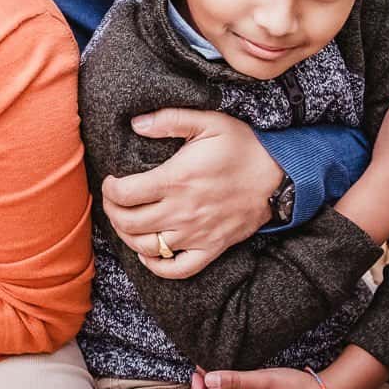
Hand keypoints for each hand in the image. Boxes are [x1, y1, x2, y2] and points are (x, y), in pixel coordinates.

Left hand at [101, 109, 281, 277]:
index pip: (124, 194)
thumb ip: (169, 119)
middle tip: (113, 202)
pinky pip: (178, 269)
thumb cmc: (242, 146)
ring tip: (127, 222)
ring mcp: (196, 234)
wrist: (280, 175)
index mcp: (176, 180)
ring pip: (147, 248)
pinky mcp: (212, 248)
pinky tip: (148, 254)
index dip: (108, 190)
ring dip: (128, 237)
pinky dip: (157, 267)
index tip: (110, 182)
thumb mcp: (208, 121)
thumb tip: (136, 123)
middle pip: (129, 223)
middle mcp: (182, 211)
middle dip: (112, 213)